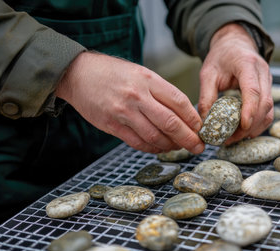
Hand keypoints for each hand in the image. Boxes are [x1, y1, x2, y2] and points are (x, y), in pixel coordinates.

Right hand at [56, 52, 204, 153]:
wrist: (78, 73)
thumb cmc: (114, 73)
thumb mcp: (141, 73)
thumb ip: (161, 92)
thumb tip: (184, 115)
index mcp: (148, 79)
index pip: (179, 102)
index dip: (194, 119)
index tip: (201, 128)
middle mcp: (137, 96)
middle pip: (171, 123)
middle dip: (189, 139)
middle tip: (199, 147)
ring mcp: (123, 112)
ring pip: (155, 137)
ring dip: (171, 146)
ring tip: (179, 147)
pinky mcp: (111, 125)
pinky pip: (138, 143)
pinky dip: (153, 148)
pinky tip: (160, 147)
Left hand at [198, 23, 273, 144]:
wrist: (234, 44)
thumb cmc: (220, 57)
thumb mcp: (207, 73)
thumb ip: (206, 96)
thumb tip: (204, 122)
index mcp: (247, 64)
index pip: (253, 89)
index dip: (250, 109)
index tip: (243, 125)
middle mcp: (262, 72)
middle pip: (265, 102)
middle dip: (251, 124)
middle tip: (231, 138)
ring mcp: (269, 81)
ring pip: (269, 109)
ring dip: (255, 127)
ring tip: (235, 138)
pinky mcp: (268, 89)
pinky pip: (268, 110)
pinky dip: (258, 123)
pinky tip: (244, 132)